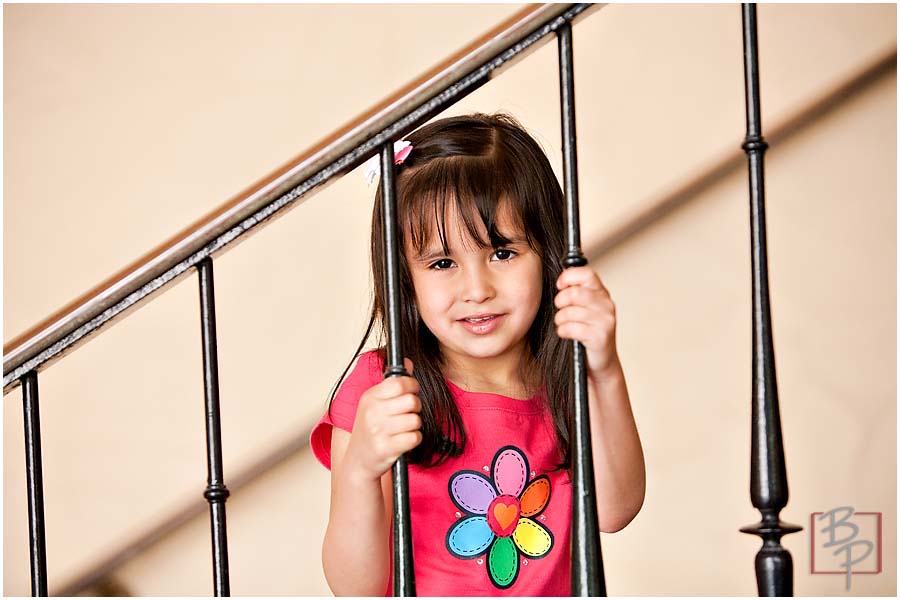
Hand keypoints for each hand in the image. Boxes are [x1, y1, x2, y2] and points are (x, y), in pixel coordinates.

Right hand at [344, 357, 422, 481]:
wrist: (358, 462)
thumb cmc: (369, 430)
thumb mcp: (374, 403)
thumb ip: (392, 383)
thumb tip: (409, 362)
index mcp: (369, 397)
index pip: (399, 383)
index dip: (412, 386)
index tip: (412, 391)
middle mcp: (372, 412)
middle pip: (412, 401)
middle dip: (415, 408)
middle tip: (408, 413)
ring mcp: (379, 431)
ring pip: (415, 420)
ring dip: (414, 426)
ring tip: (402, 429)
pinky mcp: (387, 448)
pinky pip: (415, 437)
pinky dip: (414, 440)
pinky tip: (403, 441)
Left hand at [554, 266, 620, 379]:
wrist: (601, 362)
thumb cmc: (588, 332)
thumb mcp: (586, 308)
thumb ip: (577, 292)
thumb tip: (560, 280)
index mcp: (602, 293)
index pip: (586, 274)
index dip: (568, 277)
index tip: (560, 286)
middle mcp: (607, 305)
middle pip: (575, 293)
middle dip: (560, 301)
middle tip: (560, 310)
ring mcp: (605, 321)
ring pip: (570, 312)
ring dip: (560, 320)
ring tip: (563, 324)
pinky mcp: (600, 337)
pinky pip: (571, 328)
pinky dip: (563, 331)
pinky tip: (566, 334)